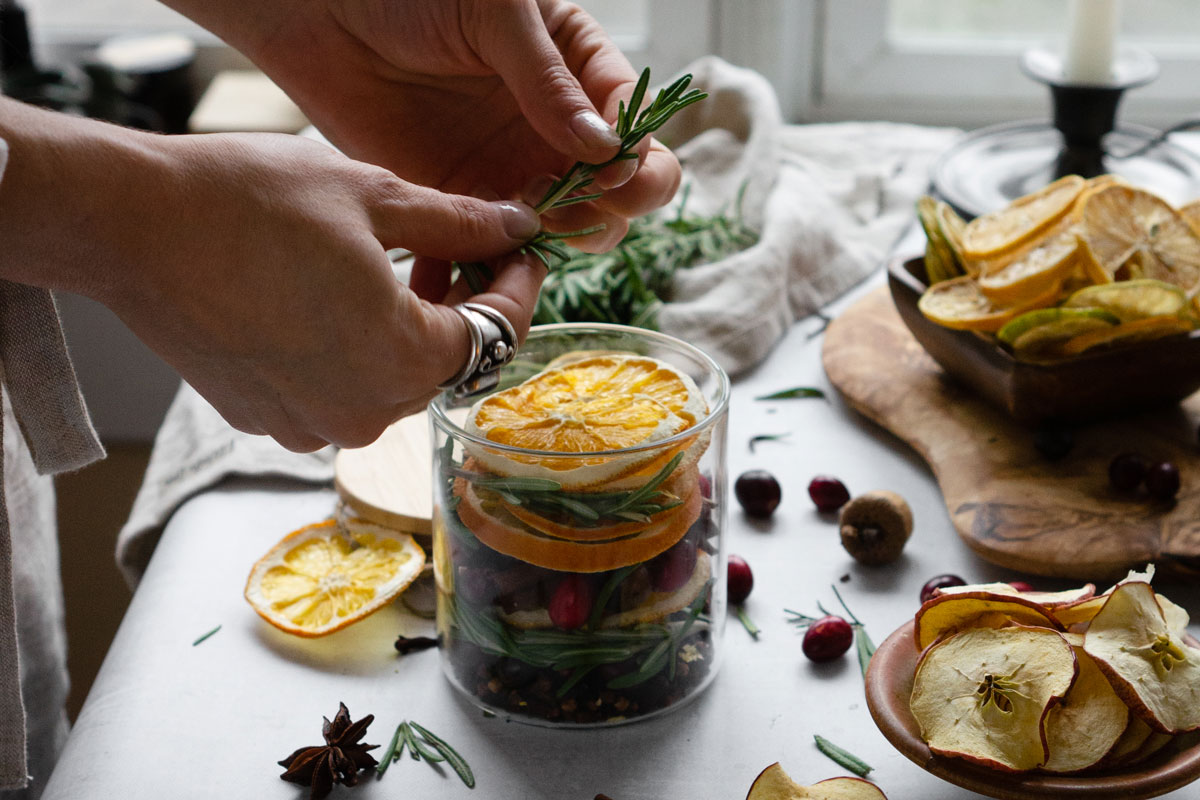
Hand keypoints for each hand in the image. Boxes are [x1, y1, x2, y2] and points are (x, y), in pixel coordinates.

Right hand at [0, 99, 546, 451]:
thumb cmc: (248, 204)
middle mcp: (368, 412)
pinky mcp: (268, 420)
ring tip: (399, 273)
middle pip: (448, 363)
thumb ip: (457, 224)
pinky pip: (339, 391)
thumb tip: (515, 228)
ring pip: (394, 381)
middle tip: (465, 252)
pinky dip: (354, 353)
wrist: (131, 228)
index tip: (522, 251)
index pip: (497, 333)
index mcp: (408, 360)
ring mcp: (313, 425)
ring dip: (410, 333)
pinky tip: (338, 302)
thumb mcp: (373, 197)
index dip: (519, 287)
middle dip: (466, 309)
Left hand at [167, 0, 681, 252]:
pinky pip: (493, 251)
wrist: (321, 12)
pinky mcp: (462, 203)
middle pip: (618, 195)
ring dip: (552, 245)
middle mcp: (555, 130)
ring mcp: (512, 170)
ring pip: (564, 234)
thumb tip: (603, 147)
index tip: (608, 170)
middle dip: (604, 211)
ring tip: (516, 232)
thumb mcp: (496, 14)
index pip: (637, 131)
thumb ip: (549, 81)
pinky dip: (488, 269)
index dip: (634, 160)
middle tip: (561, 208)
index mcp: (581, 73)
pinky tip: (474, 264)